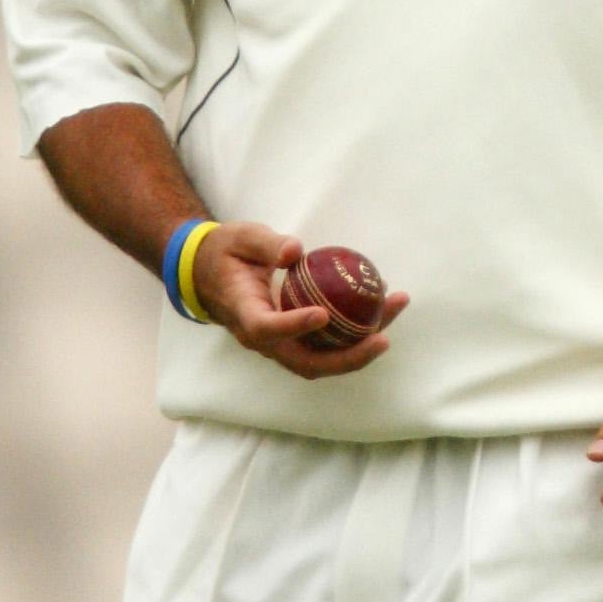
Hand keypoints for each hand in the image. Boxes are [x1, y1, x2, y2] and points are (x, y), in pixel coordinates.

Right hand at [191, 223, 406, 380]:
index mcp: (244, 313)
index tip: (321, 314)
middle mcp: (262, 338)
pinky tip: (383, 306)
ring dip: (361, 345)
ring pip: (322, 358)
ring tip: (395, 309)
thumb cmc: (225, 253)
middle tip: (383, 337)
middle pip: (306, 363)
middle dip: (348, 357)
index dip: (294, 326)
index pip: (267, 329)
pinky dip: (356, 334)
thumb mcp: (241, 238)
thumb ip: (267, 244)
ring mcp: (280, 343)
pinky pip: (327, 345)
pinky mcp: (294, 339)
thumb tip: (296, 250)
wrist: (208, 274)